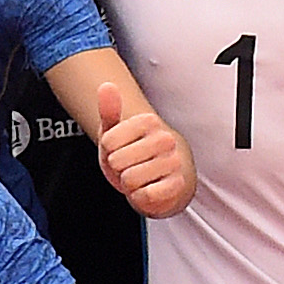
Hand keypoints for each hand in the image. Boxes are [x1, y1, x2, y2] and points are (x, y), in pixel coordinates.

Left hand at [94, 93, 194, 217]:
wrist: (163, 182)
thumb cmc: (135, 155)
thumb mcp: (116, 132)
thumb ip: (109, 110)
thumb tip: (106, 85)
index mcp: (149, 121)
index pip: (108, 141)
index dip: (108, 152)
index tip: (120, 150)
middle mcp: (165, 139)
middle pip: (117, 161)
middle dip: (118, 169)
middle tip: (130, 166)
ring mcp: (174, 162)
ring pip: (130, 179)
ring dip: (129, 184)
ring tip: (140, 178)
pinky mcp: (177, 186)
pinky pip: (145, 195)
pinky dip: (140, 197)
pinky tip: (148, 190)